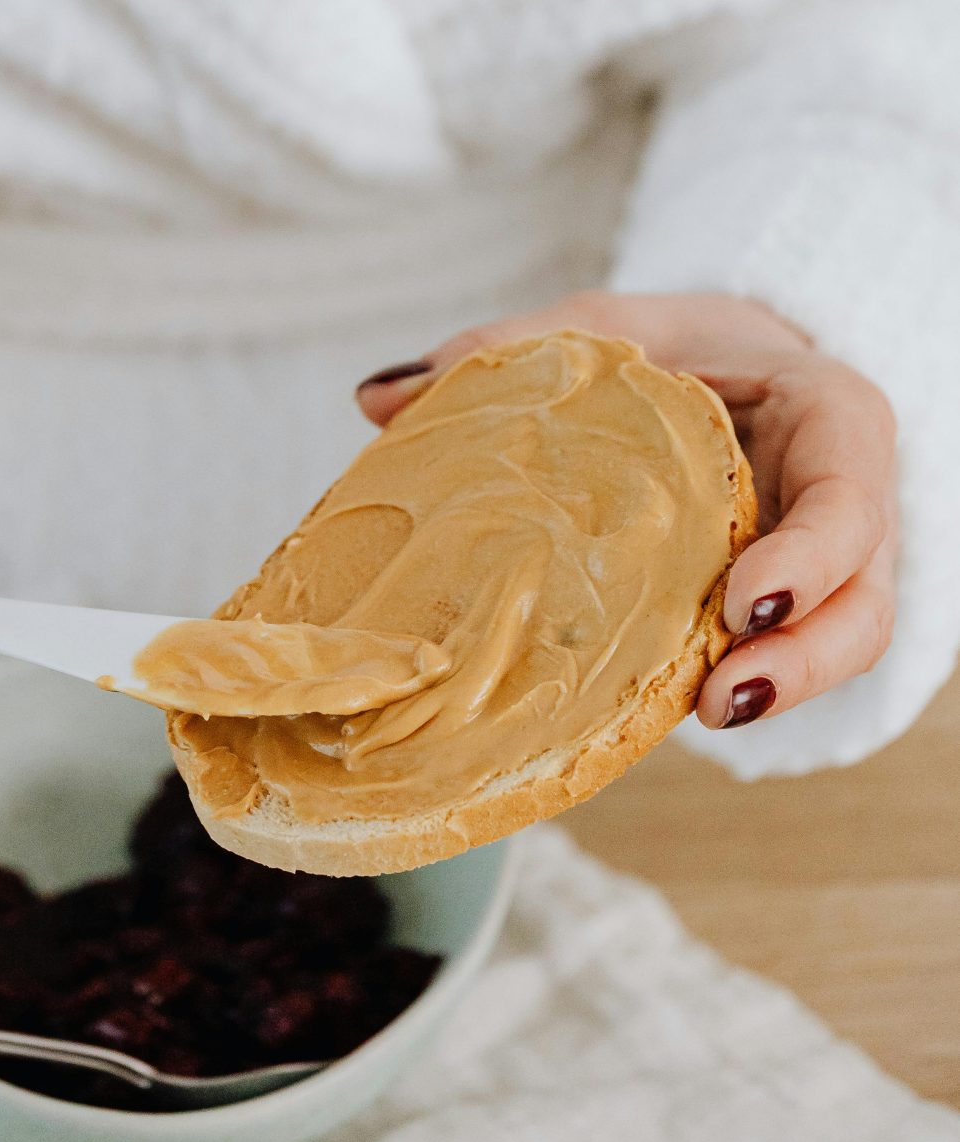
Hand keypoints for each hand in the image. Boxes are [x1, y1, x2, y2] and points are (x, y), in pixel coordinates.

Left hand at [355, 292, 896, 729]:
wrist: (716, 371)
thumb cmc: (668, 346)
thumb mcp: (600, 326)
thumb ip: (508, 350)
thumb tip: (377, 396)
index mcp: (820, 417)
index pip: (852, 486)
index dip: (818, 550)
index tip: (743, 598)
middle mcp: (832, 500)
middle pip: (862, 594)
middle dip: (806, 656)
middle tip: (721, 697)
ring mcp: (812, 560)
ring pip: (836, 641)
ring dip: (780, 687)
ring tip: (704, 715)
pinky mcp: (770, 603)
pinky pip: (773, 651)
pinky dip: (735, 680)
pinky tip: (670, 708)